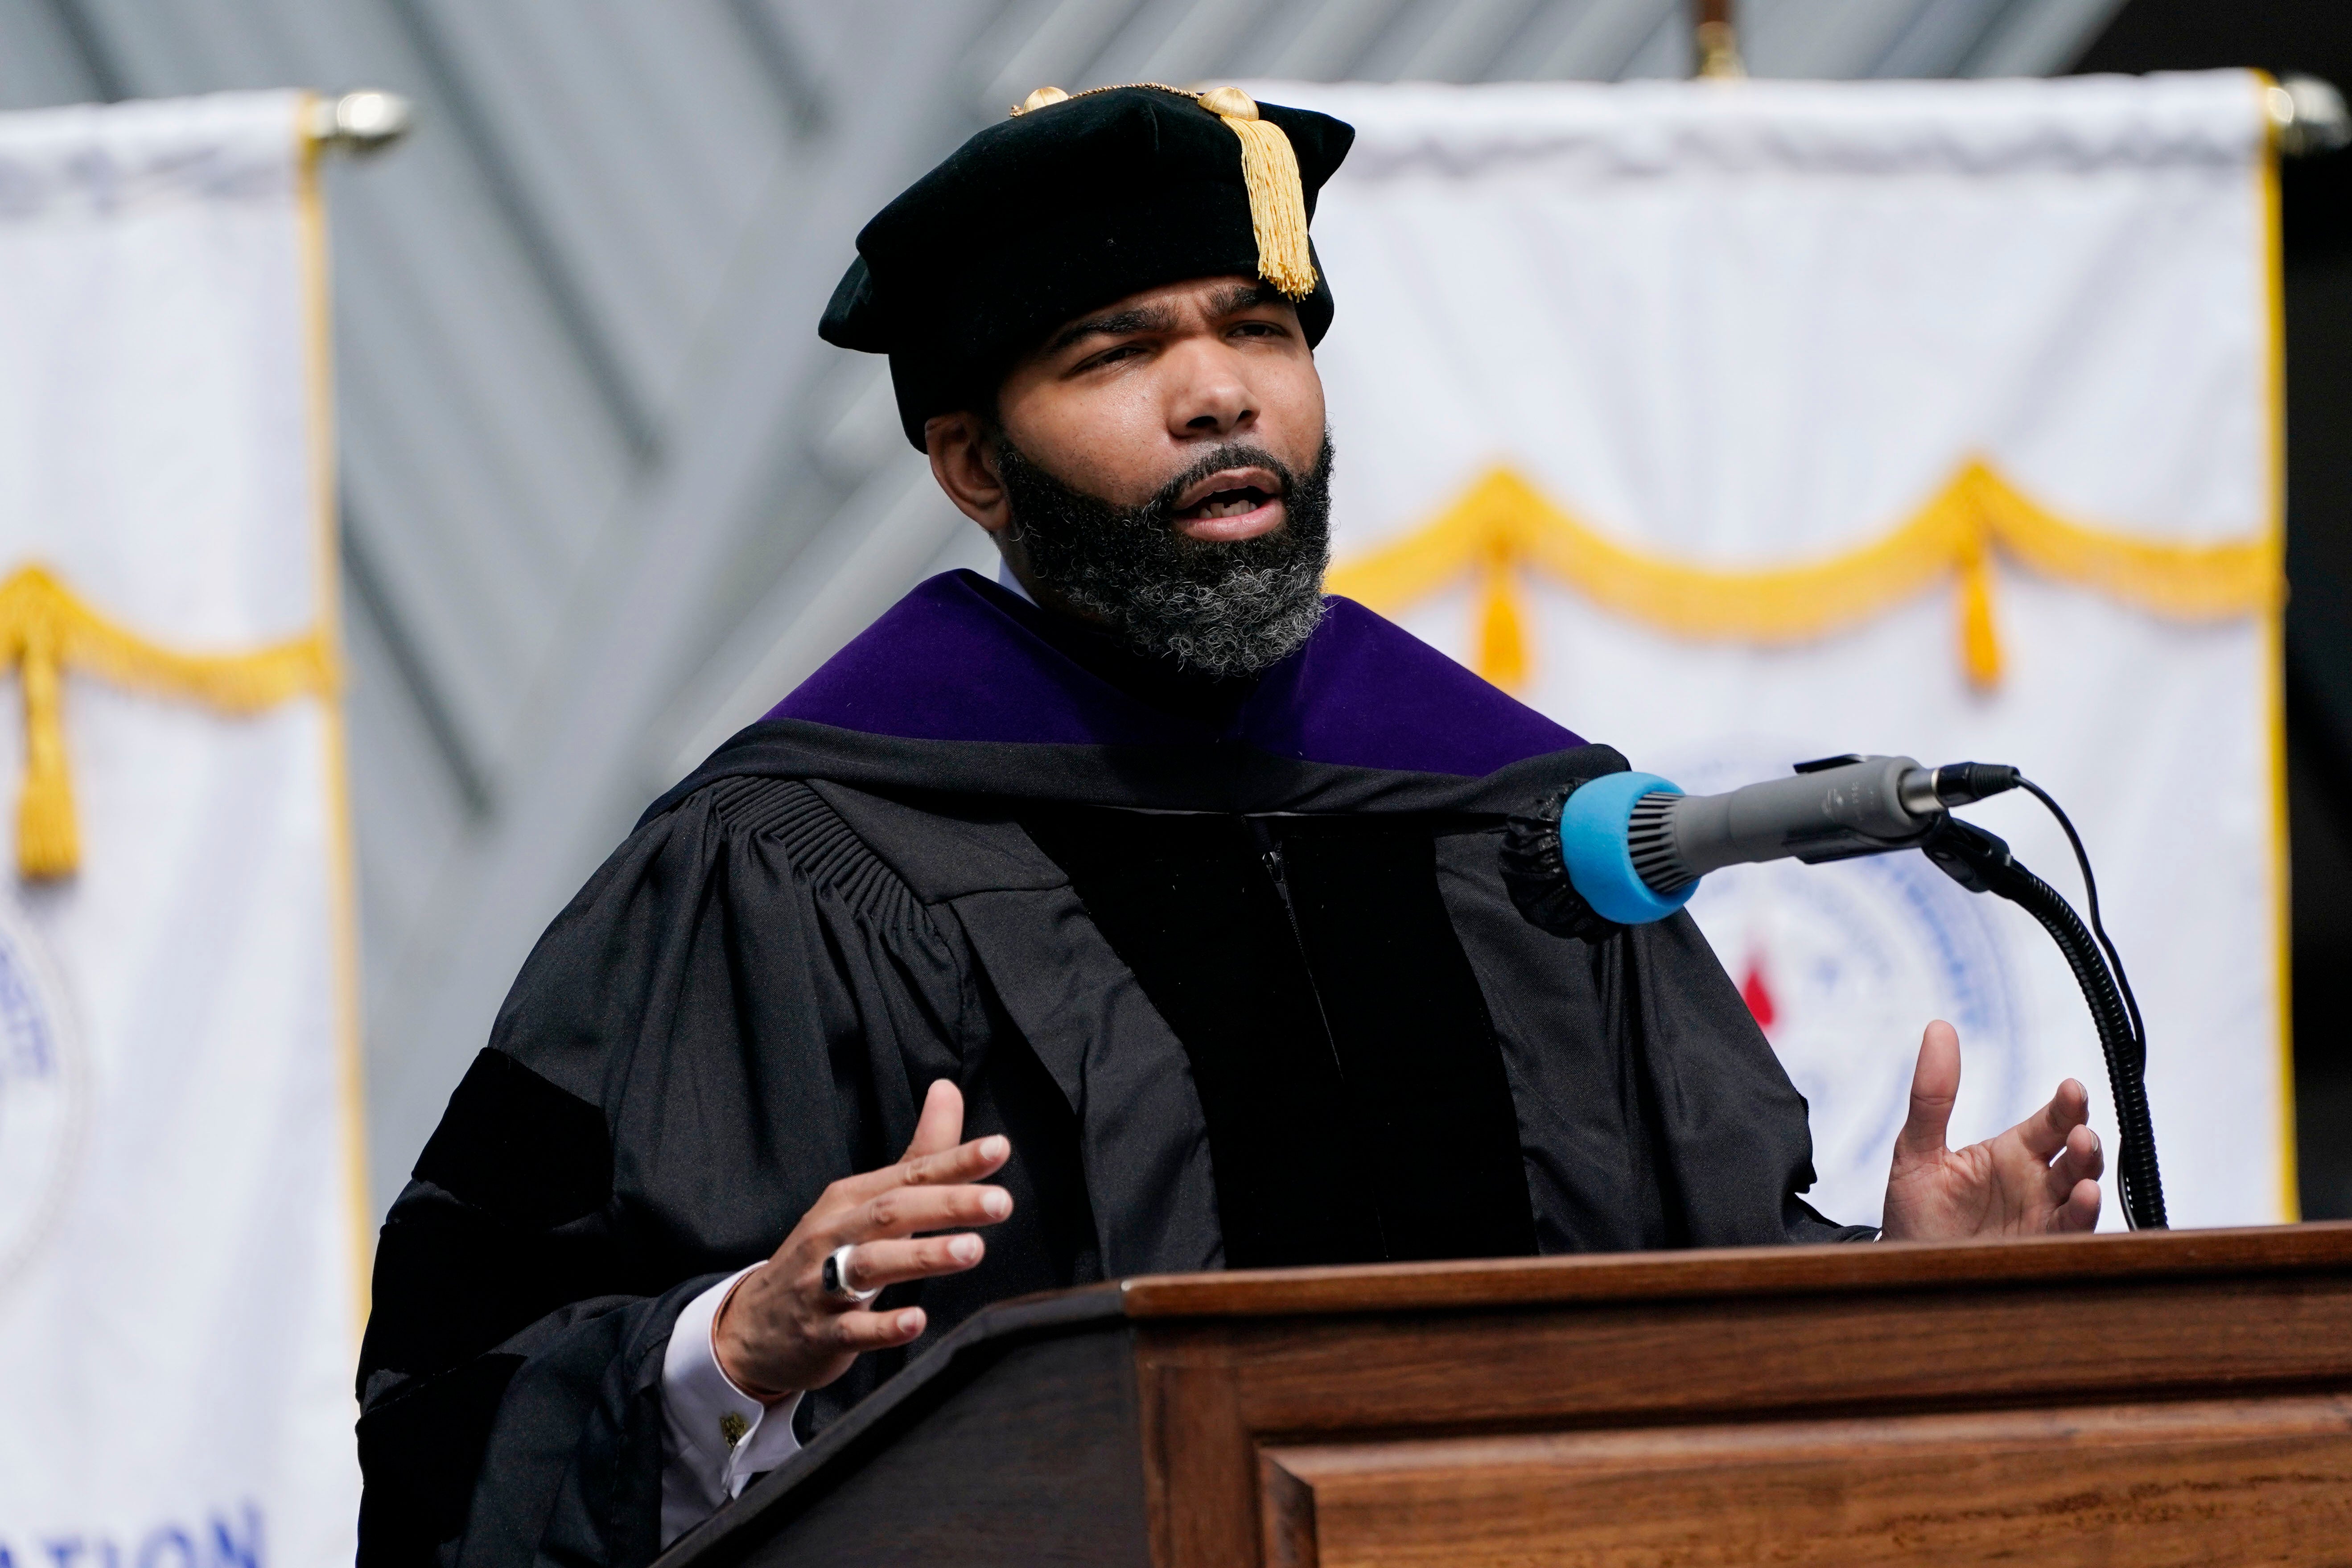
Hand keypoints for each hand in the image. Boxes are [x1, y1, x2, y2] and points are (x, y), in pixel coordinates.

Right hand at [713, 1080, 1012, 1400]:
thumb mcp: (866, 1201)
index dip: (955, 1161)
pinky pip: (853, 1329)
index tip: (999, 1148)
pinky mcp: (821, 1332)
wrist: (755, 1325)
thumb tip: (948, 1089)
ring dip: (922, 1256)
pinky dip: (883, 1326)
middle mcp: (835, 1233)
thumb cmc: (825, 1253)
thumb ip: (918, 1155)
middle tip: (1000, 1202)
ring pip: (873, 1264)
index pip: (910, 1173)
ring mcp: (822, 1284)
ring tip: (971, 1250)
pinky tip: (916, 1321)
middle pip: (893, 1211)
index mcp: (851, 1198)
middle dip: (947, 1205)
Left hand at [1879, 1019, 2102, 1240]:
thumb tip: (1939, 1028)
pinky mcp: (2039, 1252)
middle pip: (2075, 1155)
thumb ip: (1932, 1096)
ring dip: (2087, 1174)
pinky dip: (2080, 1217)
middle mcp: (2036, 1184)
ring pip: (2079, 1192)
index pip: (2050, 1123)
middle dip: (2084, 1139)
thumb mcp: (1915, 1150)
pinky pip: (2069, 1233)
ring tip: (2085, 1153)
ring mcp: (2042, 1219)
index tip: (2072, 1088)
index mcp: (2012, 1154)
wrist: (1904, 1269)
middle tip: (2080, 1127)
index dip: (2066, 1106)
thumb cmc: (1914, 1211)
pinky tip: (2081, 1198)